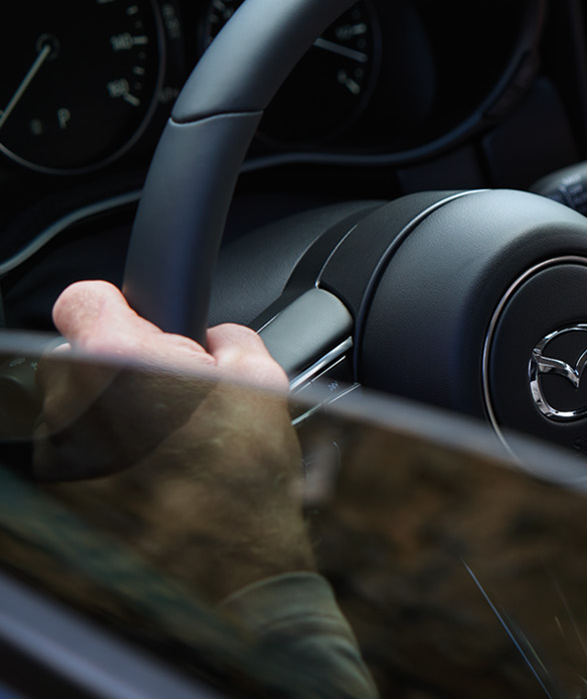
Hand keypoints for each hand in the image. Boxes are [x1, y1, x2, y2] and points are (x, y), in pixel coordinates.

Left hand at [37, 281, 310, 601]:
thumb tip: (209, 336)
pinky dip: (97, 451)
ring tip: (159, 441)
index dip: (112, 307)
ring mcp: (56, 447)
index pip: (80, 298)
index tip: (132, 324)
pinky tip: (143, 471)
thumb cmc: (245, 474)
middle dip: (115, 366)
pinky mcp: (54, 484)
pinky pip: (69, 448)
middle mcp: (73, 401)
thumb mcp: (263, 376)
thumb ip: (225, 337)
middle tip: (165, 394)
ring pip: (69, 404)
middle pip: (74, 354)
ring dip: (103, 411)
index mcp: (121, 360)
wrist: (228, 557)